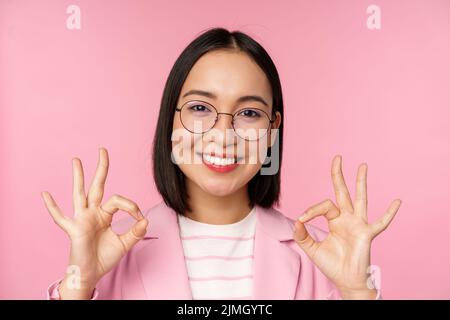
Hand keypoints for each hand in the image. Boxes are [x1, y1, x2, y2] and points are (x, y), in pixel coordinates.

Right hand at [41, 147, 148, 298]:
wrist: (91, 273)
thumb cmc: (105, 257)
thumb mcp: (125, 244)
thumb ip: (135, 232)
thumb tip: (145, 219)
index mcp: (105, 214)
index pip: (118, 200)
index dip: (131, 205)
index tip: (139, 217)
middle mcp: (92, 213)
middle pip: (97, 186)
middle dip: (101, 168)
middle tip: (103, 150)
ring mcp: (81, 219)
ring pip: (80, 194)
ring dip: (78, 177)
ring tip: (76, 160)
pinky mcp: (73, 229)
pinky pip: (60, 218)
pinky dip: (52, 207)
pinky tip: (45, 194)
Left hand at [293, 155, 400, 298]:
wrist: (346, 280)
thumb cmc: (331, 265)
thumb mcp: (312, 249)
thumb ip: (302, 235)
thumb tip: (295, 221)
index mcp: (335, 220)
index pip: (324, 205)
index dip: (311, 210)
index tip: (302, 220)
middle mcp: (347, 218)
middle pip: (343, 192)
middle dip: (339, 175)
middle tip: (337, 158)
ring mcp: (359, 224)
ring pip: (360, 199)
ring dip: (361, 182)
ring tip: (362, 165)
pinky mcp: (367, 234)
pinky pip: (381, 223)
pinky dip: (389, 213)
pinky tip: (397, 201)